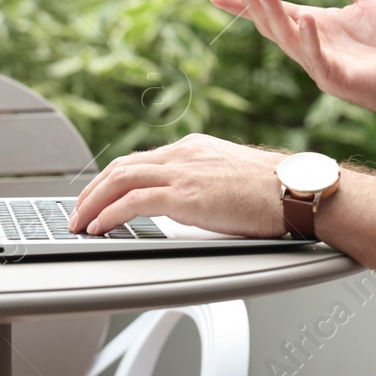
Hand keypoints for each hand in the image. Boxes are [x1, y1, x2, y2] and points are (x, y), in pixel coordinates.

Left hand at [67, 133, 289, 237]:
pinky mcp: (186, 194)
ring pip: (120, 179)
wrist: (297, 191)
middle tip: (77, 211)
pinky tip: (99, 226)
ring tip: (79, 222)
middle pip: (121, 165)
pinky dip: (109, 213)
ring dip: (92, 202)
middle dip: (92, 190)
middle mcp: (184, 153)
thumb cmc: (275, 192)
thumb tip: (190, 206)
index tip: (97, 196)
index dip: (111, 179)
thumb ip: (204, 185)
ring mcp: (184, 171)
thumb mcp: (230, 180)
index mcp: (194, 148)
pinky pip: (133, 201)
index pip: (140, 160)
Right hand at [209, 0, 375, 127]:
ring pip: (289, 40)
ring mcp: (322, 64)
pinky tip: (307, 18)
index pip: (275, 12)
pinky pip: (318, 58)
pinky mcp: (338, 79)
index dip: (246, 4)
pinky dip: (310, 39)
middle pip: (274, 25)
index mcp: (316, 26)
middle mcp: (312, 46)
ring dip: (275, 15)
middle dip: (255, 4)